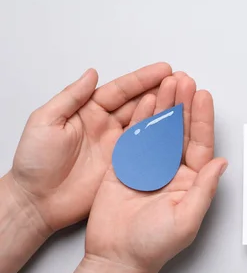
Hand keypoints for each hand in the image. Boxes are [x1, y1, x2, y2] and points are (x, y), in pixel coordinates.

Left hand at [5, 63, 173, 235]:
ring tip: (186, 100)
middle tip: (184, 82)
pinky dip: (162, 140)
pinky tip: (176, 130)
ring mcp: (117, 147)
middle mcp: (107, 126)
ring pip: (147, 125)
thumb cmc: (34, 163)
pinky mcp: (124, 166)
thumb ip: (70, 97)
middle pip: (139, 104)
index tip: (164, 70)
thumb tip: (92, 74)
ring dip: (166, 112)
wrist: (36, 201)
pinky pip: (146, 150)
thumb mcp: (45, 122)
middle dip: (162, 92)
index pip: (120, 91)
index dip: (142, 80)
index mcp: (89, 111)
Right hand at [84, 73, 227, 272]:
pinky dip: (140, 119)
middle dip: (183, 105)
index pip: (200, 144)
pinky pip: (134, 139)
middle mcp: (172, 171)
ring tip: (168, 81)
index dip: (202, 120)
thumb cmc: (153, 246)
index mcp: (190, 181)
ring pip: (159, 131)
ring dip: (164, 106)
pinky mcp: (125, 167)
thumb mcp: (186, 219)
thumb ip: (204, 189)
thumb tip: (222, 162)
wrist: (116, 259)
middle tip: (184, 80)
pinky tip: (146, 100)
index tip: (204, 96)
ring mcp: (148, 167)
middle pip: (180, 132)